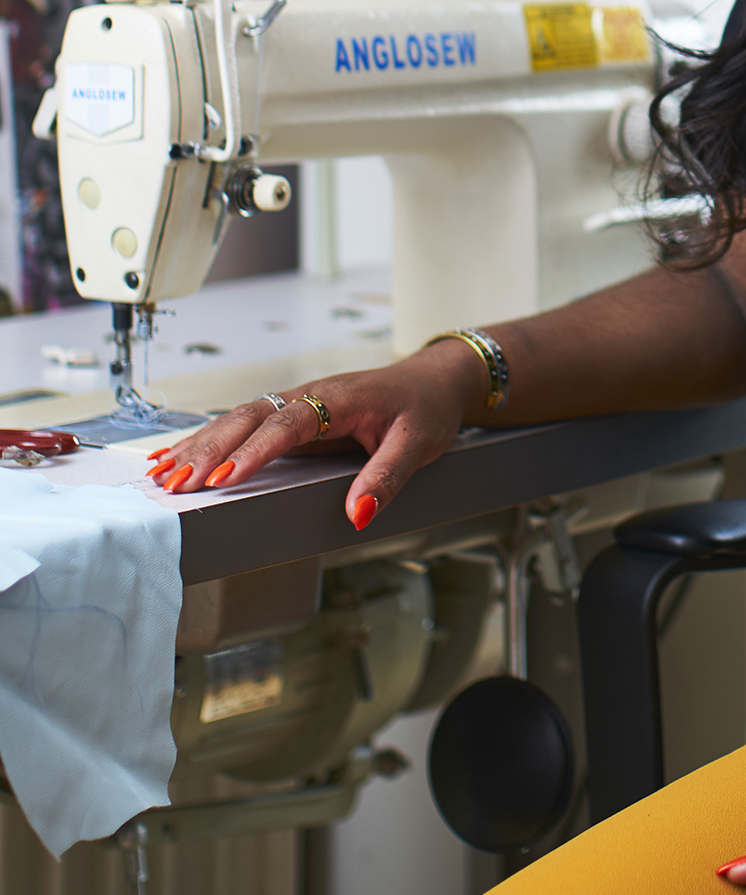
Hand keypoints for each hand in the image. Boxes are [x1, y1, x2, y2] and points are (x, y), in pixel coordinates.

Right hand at [142, 342, 482, 528]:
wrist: (433, 381)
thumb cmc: (425, 408)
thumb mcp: (418, 444)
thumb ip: (387, 477)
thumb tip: (359, 513)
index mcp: (337, 398)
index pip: (289, 421)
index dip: (256, 449)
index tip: (227, 477)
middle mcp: (309, 396)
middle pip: (249, 417)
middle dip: (210, 449)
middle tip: (176, 482)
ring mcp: (296, 405)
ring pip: (237, 420)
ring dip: (200, 446)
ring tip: (162, 474)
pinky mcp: (290, 418)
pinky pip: (243, 427)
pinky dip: (207, 442)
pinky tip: (176, 457)